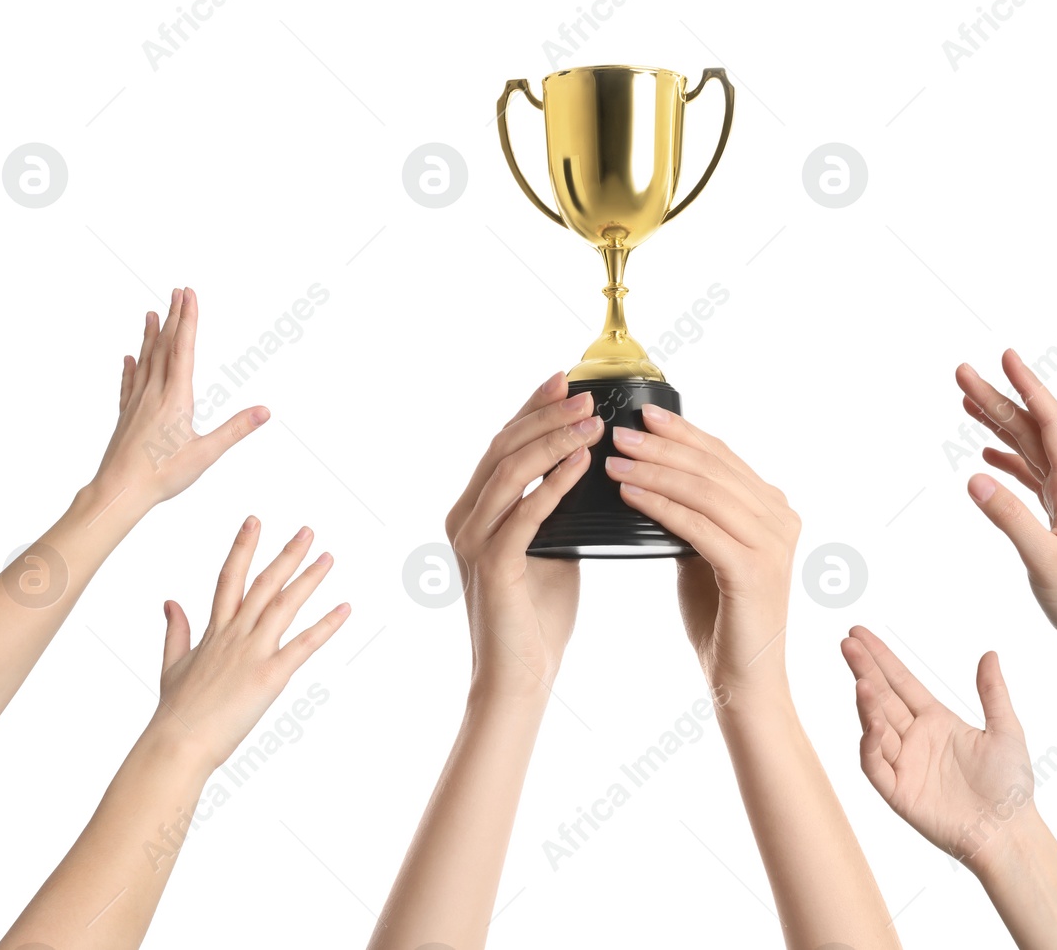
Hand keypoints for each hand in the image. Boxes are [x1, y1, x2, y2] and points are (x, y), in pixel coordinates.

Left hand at [91, 288, 268, 511]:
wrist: (118, 492)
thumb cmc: (160, 475)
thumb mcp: (206, 454)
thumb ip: (235, 430)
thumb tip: (264, 411)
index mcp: (175, 398)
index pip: (184, 349)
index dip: (189, 320)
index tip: (189, 295)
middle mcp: (154, 394)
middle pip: (164, 347)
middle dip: (173, 318)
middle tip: (176, 292)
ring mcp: (137, 404)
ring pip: (145, 361)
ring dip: (151, 336)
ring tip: (152, 314)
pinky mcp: (126, 417)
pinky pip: (129, 384)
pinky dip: (131, 367)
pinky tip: (129, 359)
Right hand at [148, 517, 348, 773]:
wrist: (176, 744)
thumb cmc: (176, 712)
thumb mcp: (172, 665)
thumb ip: (176, 631)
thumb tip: (170, 602)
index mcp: (214, 631)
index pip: (230, 578)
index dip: (243, 547)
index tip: (254, 521)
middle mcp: (235, 635)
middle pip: (264, 584)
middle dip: (287, 555)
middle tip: (308, 531)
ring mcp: (252, 653)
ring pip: (285, 605)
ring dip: (309, 579)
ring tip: (328, 557)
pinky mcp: (269, 675)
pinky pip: (304, 645)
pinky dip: (326, 625)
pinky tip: (345, 609)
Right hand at [446, 373, 599, 700]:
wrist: (520, 677)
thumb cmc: (537, 616)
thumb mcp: (548, 544)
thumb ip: (553, 505)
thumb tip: (584, 462)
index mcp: (473, 509)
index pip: (503, 443)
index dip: (532, 407)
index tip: (564, 378)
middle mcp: (464, 518)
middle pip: (503, 447)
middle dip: (546, 415)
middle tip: (585, 393)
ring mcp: (473, 541)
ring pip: (510, 472)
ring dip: (554, 441)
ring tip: (591, 422)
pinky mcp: (492, 566)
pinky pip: (523, 514)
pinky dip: (553, 484)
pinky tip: (582, 464)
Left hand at [605, 405, 798, 695]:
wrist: (745, 680)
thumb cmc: (721, 618)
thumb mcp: (707, 552)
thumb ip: (696, 514)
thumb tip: (653, 473)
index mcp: (774, 509)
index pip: (723, 457)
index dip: (683, 432)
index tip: (645, 413)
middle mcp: (781, 518)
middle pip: (713, 467)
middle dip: (663, 446)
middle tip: (620, 432)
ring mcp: (772, 544)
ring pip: (705, 491)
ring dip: (655, 471)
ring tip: (614, 460)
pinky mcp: (753, 570)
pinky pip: (698, 526)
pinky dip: (660, 505)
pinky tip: (630, 494)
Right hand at [841, 627, 1033, 871]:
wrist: (1009, 831)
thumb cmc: (1011, 787)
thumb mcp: (1006, 730)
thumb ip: (993, 693)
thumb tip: (989, 654)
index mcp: (936, 720)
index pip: (901, 682)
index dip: (881, 658)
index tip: (860, 634)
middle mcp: (915, 738)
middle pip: (882, 697)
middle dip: (865, 669)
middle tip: (847, 643)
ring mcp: (904, 764)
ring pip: (875, 727)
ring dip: (867, 704)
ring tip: (863, 681)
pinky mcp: (898, 791)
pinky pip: (875, 764)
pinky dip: (870, 743)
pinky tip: (871, 724)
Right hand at [956, 350, 1056, 656]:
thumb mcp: (1044, 560)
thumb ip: (1009, 517)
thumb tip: (974, 474)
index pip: (1051, 424)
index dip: (1028, 387)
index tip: (1005, 357)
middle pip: (1033, 430)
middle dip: (999, 398)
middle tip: (963, 373)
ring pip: (1029, 451)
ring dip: (999, 425)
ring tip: (967, 403)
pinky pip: (1030, 478)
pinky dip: (1007, 460)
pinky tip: (987, 455)